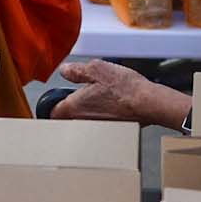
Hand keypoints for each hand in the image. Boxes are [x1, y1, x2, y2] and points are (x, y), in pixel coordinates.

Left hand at [53, 59, 191, 129]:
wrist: (148, 103)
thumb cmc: (124, 88)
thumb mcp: (96, 68)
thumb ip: (76, 70)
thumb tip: (65, 70)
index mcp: (73, 108)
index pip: (51, 111)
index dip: (54, 102)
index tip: (60, 96)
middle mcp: (81, 123)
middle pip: (68, 118)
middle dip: (73, 107)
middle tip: (85, 94)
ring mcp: (95, 130)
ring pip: (83, 122)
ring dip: (89, 112)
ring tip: (103, 99)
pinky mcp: (109, 133)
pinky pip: (99, 126)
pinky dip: (103, 117)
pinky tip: (114, 106)